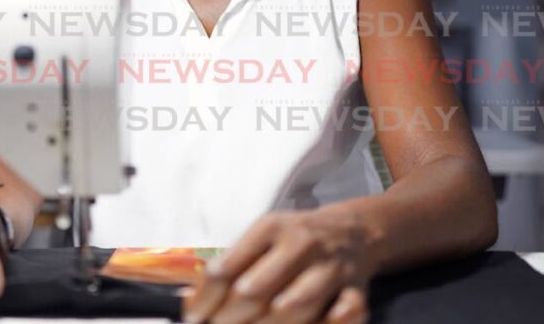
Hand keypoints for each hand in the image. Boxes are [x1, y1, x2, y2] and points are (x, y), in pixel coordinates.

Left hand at [183, 209, 373, 323]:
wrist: (351, 230)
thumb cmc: (293, 239)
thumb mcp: (260, 239)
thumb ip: (229, 266)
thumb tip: (188, 299)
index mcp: (270, 228)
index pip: (227, 267)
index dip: (205, 299)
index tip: (193, 318)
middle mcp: (300, 244)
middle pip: (254, 290)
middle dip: (229, 318)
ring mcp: (330, 267)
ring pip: (293, 306)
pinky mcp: (356, 289)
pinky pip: (345, 313)